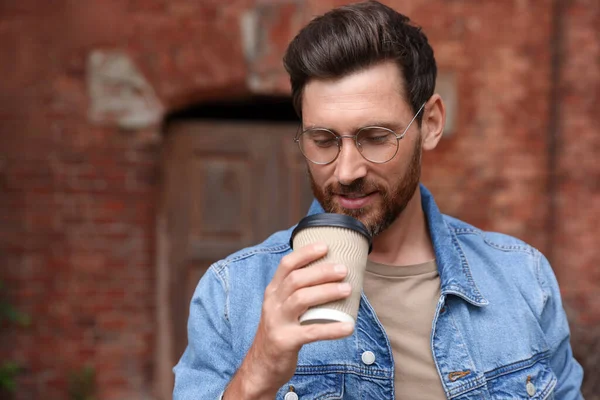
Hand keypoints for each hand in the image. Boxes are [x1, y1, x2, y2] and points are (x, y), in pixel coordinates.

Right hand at [223, 243, 353, 398]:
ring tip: (347, 289)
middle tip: (343, 269)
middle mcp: (273, 304)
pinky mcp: (285, 341)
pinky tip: (348, 327)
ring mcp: (277, 322)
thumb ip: (297, 293)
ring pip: (301, 299)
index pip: (286, 265)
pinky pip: (311, 332)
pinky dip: (331, 329)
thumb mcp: (281, 308)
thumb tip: (330, 277)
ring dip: (326, 291)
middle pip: (296, 280)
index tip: (325, 246)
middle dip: (321, 271)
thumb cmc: (279, 333)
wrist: (260, 367)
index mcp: (273, 292)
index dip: (305, 253)